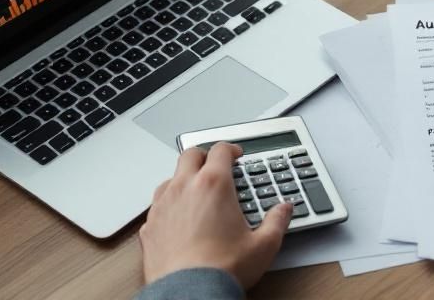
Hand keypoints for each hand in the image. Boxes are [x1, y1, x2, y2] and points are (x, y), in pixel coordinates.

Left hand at [139, 142, 292, 288]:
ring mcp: (163, 205)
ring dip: (184, 178)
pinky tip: (178, 217)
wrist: (189, 293)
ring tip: (196, 191)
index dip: (231, 149)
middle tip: (215, 165)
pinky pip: (157, 204)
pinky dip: (169, 204)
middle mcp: (184, 188)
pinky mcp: (149, 226)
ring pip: (170, 177)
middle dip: (204, 156)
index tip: (236, 155)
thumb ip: (277, 221)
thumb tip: (284, 209)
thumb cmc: (221, 269)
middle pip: (190, 154)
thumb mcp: (263, 245)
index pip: (220, 150)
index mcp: (213, 184)